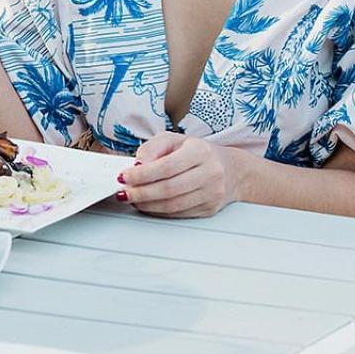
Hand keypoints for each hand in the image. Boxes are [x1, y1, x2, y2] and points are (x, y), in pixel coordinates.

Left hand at [119, 132, 242, 217]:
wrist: (231, 170)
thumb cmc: (197, 152)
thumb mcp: (174, 140)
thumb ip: (152, 148)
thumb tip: (137, 165)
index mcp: (200, 151)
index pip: (166, 166)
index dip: (142, 174)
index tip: (124, 176)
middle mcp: (210, 173)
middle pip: (169, 189)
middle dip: (141, 192)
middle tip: (123, 192)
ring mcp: (212, 193)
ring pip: (173, 205)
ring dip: (147, 204)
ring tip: (132, 198)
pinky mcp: (209, 209)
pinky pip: (179, 214)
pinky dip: (158, 211)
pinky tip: (147, 205)